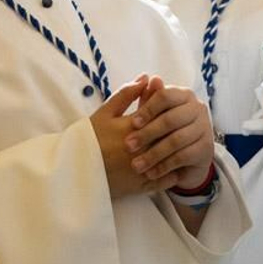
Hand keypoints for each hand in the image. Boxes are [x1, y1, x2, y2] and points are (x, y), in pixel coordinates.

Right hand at [91, 78, 179, 198]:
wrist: (75, 171)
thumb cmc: (89, 139)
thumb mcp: (104, 113)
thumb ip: (126, 94)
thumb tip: (146, 77)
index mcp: (133, 128)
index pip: (161, 115)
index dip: (171, 110)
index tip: (176, 108)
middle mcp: (141, 148)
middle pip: (169, 137)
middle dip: (179, 132)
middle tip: (187, 127)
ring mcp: (142, 168)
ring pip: (171, 160)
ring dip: (181, 154)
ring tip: (186, 148)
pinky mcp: (140, 186)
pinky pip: (165, 181)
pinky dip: (174, 174)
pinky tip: (177, 168)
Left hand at [126, 81, 216, 186]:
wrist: (185, 160)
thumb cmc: (164, 132)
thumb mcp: (154, 116)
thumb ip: (148, 99)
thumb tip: (148, 77)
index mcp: (183, 95)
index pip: (165, 96)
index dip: (148, 109)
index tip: (133, 123)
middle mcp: (197, 108)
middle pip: (170, 119)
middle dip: (147, 134)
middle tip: (129, 146)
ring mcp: (204, 128)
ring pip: (176, 140)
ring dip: (153, 154)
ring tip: (136, 165)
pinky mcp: (206, 149)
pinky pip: (183, 156)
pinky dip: (164, 166)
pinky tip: (150, 173)